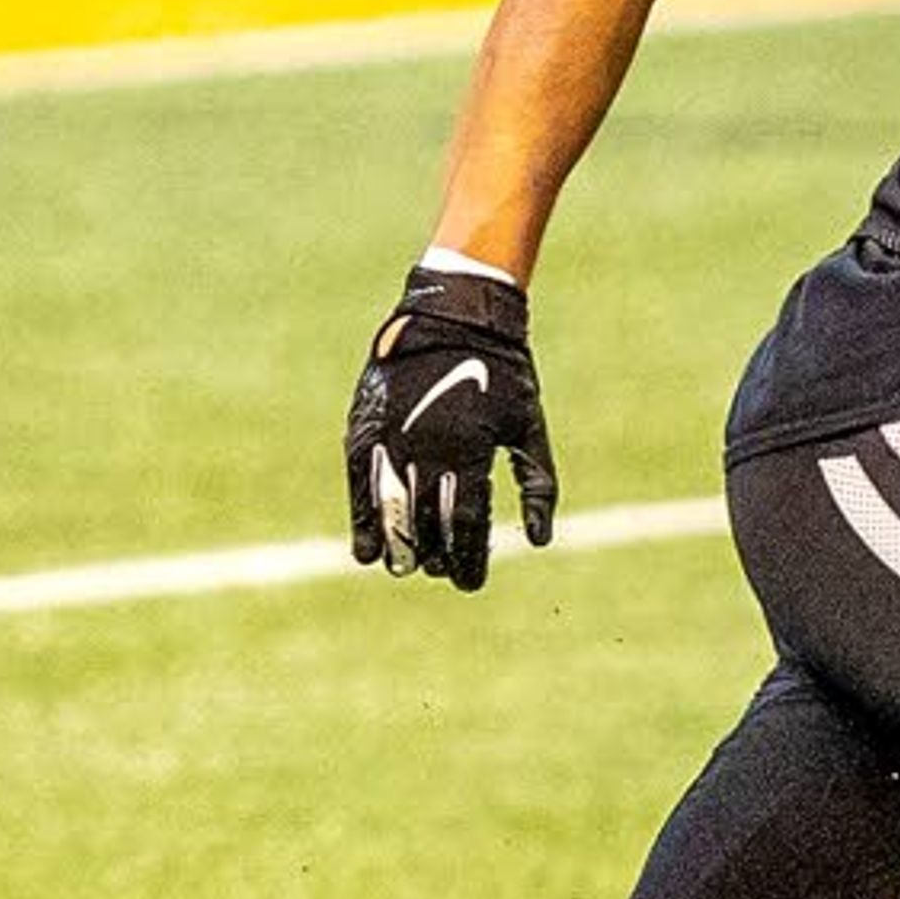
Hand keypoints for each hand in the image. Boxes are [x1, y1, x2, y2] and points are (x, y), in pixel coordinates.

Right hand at [344, 266, 557, 588]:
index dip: (468, 557)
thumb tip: (539, 541)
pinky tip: (366, 550)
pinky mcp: (364, 429)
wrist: (454, 316)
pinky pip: (360, 485)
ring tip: (406, 567)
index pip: (466, 522)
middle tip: (441, 572)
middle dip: (434, 555)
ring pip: (390, 509)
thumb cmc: (503, 374)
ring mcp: (391, 438)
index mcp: (470, 449)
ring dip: (398, 545)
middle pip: (427, 522)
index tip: (470, 582)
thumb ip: (536, 484)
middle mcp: (426, 447)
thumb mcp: (529, 427)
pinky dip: (362, 519)